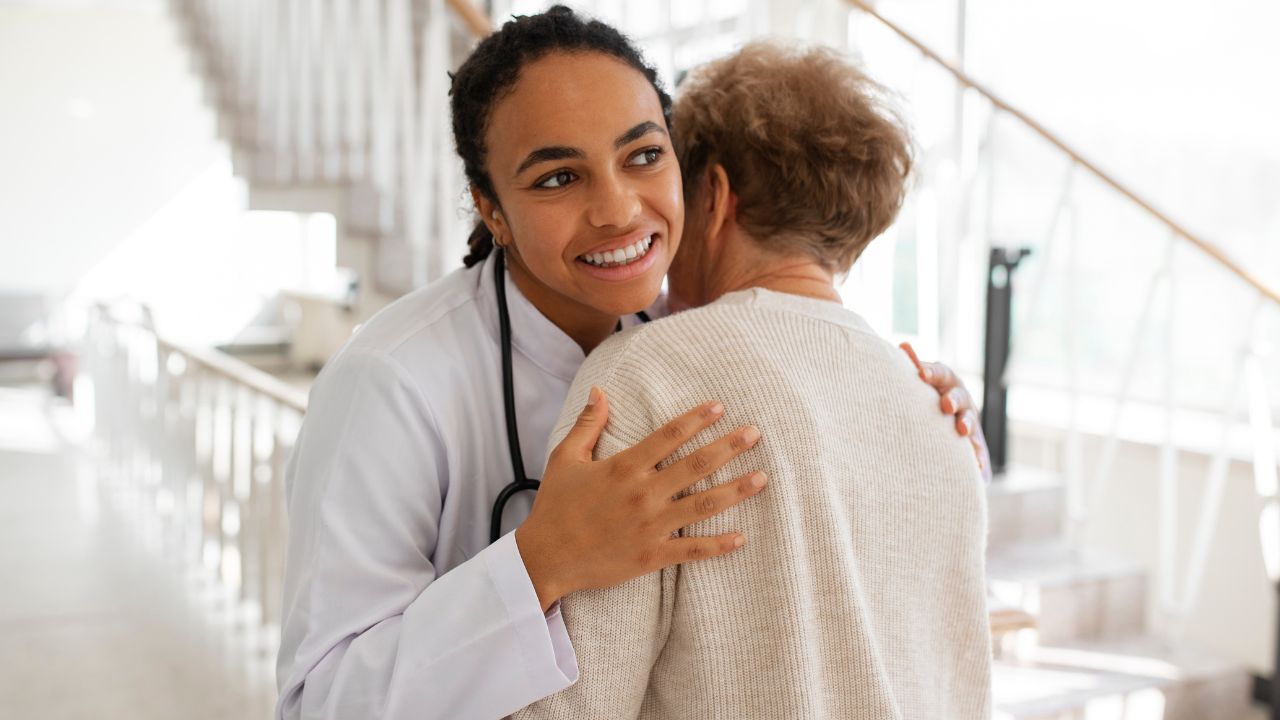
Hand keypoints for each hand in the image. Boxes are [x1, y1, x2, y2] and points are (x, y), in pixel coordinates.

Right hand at [516, 387, 766, 611]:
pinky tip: (741, 537)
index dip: (696, 419)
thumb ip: (588, 424)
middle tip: (755, 433)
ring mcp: (650, 525)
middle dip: (728, 447)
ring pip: (702, 505)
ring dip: (735, 490)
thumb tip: (600, 391)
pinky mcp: (651, 555)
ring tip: (762, 477)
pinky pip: (692, 550)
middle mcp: (643, 493)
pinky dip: (718, 545)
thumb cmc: (555, 506)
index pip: (669, 435)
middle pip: (695, 465)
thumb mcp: (566, 458)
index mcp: (624, 467)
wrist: (545, 557)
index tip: (719, 407)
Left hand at [900, 342, 992, 481]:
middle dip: (953, 399)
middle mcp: (960, 400)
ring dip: (967, 425)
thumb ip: (914, 367)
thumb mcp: (922, 384)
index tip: (920, 374)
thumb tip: (903, 343)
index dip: (931, 373)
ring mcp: (969, 422)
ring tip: (962, 431)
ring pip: (970, 422)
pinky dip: (979, 459)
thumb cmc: (925, 400)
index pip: (941, 373)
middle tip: (945, 405)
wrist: (942, 429)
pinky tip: (978, 466)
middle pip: (959, 396)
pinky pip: (979, 453)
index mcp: (946, 383)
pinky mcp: (975, 447)